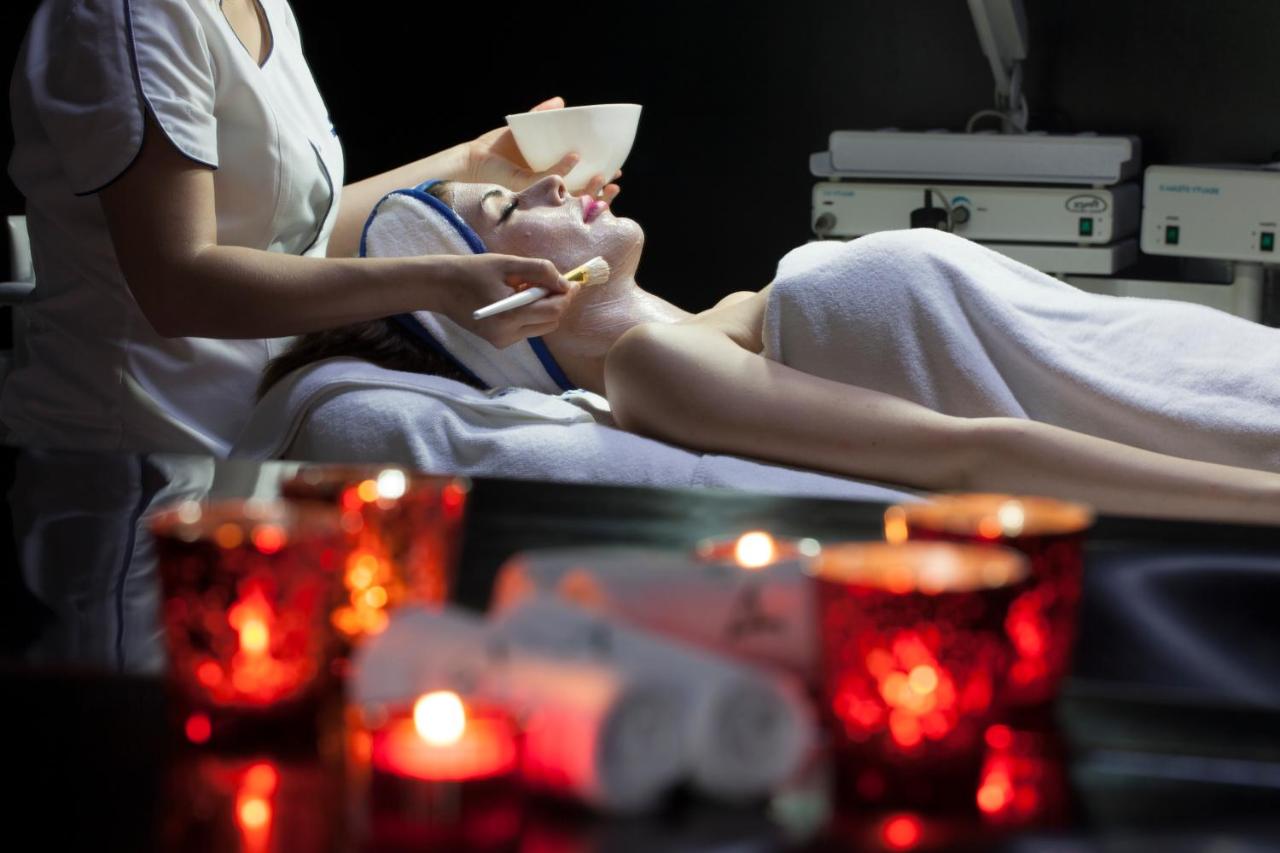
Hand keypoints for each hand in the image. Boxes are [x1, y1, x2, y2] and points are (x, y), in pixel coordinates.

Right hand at [437, 253, 578, 348]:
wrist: (440, 287)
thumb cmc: (471, 271)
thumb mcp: (507, 263)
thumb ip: (540, 271)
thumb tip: (566, 284)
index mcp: (509, 316)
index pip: (553, 311)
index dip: (567, 296)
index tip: (574, 282)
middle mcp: (508, 335)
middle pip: (551, 322)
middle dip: (557, 302)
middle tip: (552, 282)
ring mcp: (503, 341)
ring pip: (541, 327)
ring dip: (544, 308)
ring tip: (529, 288)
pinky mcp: (499, 342)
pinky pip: (527, 329)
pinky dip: (531, 314)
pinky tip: (517, 299)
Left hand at [465, 97, 621, 202]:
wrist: (473, 159)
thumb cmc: (496, 149)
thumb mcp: (525, 129)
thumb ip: (542, 115)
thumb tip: (561, 101)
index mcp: (550, 180)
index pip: (581, 186)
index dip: (600, 182)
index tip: (617, 172)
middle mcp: (546, 191)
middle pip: (581, 197)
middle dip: (602, 192)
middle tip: (616, 182)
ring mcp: (538, 193)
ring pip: (571, 196)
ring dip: (590, 189)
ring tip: (605, 178)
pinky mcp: (527, 189)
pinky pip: (550, 181)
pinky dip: (564, 170)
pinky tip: (574, 158)